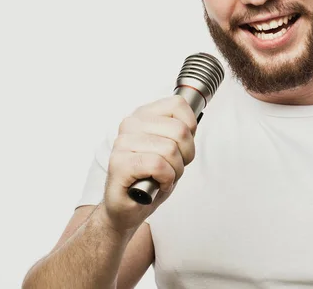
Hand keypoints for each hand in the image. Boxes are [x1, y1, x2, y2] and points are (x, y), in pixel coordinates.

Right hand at [101, 95, 196, 232]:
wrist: (128, 208)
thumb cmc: (151, 177)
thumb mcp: (173, 148)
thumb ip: (180, 131)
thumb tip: (192, 124)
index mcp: (144, 115)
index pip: (178, 104)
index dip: (190, 128)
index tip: (182, 145)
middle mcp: (131, 124)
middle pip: (180, 130)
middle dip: (185, 155)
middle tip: (173, 167)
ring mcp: (123, 142)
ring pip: (170, 149)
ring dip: (175, 170)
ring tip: (163, 177)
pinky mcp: (119, 163)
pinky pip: (158, 165)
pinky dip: (166, 179)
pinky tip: (158, 183)